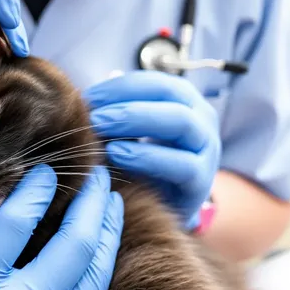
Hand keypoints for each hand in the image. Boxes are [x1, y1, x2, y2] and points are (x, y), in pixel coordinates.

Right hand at [0, 165, 123, 289]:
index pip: (18, 221)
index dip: (36, 188)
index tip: (46, 171)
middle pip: (74, 244)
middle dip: (92, 203)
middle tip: (100, 175)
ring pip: (94, 278)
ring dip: (107, 236)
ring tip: (112, 207)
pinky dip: (93, 280)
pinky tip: (96, 259)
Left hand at [85, 71, 220, 228]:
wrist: (166, 207)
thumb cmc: (143, 163)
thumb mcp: (128, 134)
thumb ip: (113, 114)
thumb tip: (83, 97)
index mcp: (183, 100)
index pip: (154, 82)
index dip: (119, 87)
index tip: (87, 99)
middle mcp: (201, 118)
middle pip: (169, 95)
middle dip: (126, 103)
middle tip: (93, 117)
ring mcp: (206, 148)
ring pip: (181, 122)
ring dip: (137, 122)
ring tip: (102, 133)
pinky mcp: (202, 181)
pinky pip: (182, 164)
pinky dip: (147, 157)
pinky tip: (117, 155)